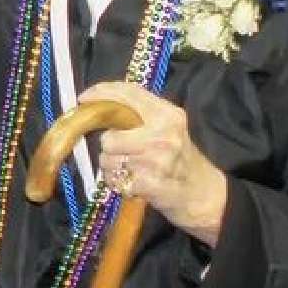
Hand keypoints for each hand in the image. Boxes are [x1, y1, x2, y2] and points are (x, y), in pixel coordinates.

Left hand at [80, 81, 227, 246]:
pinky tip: (134, 183)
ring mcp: (156, 160)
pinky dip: (118, 184)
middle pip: (109, 136)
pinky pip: (115, 180)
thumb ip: (141, 114)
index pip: (128, 94)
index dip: (101, 93)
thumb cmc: (180, 159)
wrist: (203, 194)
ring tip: (131, 170)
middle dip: (109, 147)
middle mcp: (163, 134)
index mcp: (167, 114)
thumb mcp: (169, 127)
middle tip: (122, 152)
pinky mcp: (149, 183)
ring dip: (112, 167)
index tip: (84, 98)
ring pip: (108, 160)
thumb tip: (99, 104)